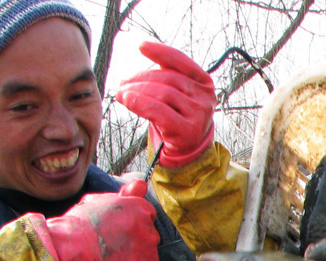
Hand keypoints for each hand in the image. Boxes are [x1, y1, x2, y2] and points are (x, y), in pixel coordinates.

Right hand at [42, 181, 159, 260]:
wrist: (65, 248)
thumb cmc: (78, 224)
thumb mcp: (100, 200)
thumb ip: (125, 194)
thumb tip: (141, 184)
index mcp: (139, 208)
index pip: (148, 217)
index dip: (133, 226)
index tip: (117, 231)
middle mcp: (148, 229)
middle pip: (151, 240)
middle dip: (137, 244)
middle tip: (112, 247)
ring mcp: (146, 253)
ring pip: (151, 260)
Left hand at [115, 42, 215, 167]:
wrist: (190, 148)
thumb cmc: (179, 116)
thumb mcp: (178, 93)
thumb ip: (164, 76)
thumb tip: (136, 61)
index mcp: (204, 82)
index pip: (181, 61)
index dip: (161, 52)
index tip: (142, 46)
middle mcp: (204, 97)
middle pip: (167, 78)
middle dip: (140, 78)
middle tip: (122, 82)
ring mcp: (198, 114)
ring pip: (162, 93)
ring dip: (137, 91)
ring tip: (121, 93)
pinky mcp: (187, 130)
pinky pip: (159, 111)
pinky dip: (140, 104)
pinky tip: (128, 101)